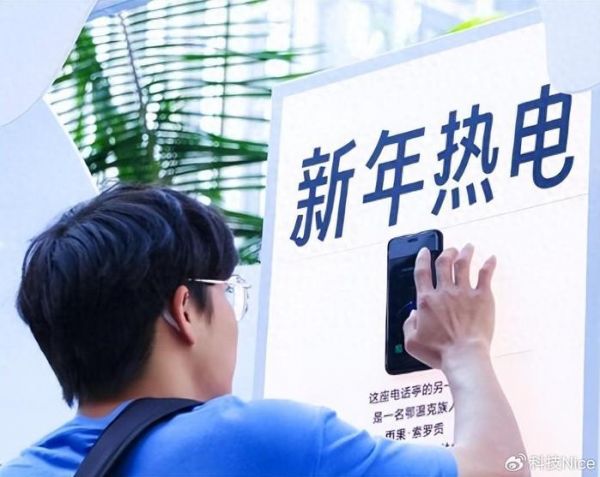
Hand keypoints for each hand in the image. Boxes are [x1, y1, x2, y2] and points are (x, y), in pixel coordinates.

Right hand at [402, 244, 495, 370]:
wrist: (464, 356)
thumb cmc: (439, 352)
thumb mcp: (412, 342)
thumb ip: (408, 325)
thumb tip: (413, 315)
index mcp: (426, 300)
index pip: (422, 272)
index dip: (422, 259)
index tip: (424, 252)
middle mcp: (444, 292)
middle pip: (444, 263)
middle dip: (446, 253)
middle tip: (449, 250)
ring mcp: (464, 292)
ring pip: (463, 264)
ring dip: (465, 253)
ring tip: (468, 247)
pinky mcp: (482, 297)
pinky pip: (485, 275)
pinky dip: (489, 265)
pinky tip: (492, 258)